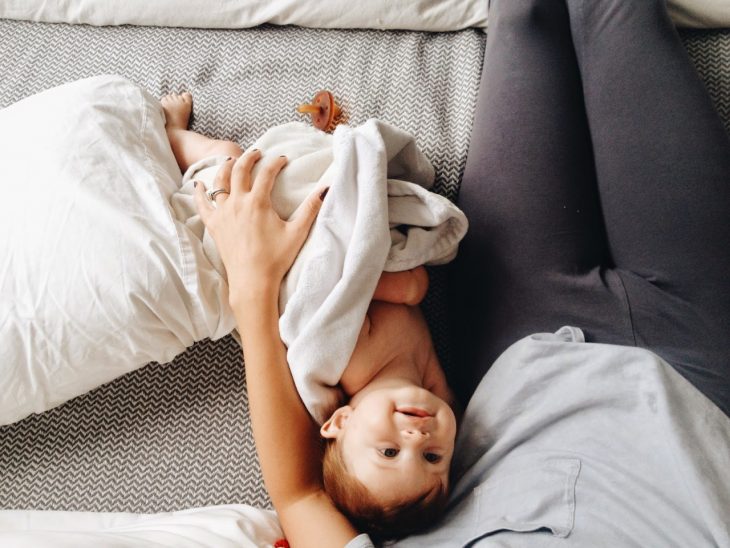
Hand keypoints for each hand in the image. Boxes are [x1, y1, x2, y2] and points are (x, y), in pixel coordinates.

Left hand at [194, 150, 326, 303]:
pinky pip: (202, 205)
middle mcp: (237, 203)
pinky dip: (200, 193)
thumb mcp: (297, 232)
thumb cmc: (276, 258)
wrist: (252, 281)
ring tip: (231, 161)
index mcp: (258, 202)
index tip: (282, 159)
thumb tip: (326, 188)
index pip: (267, 173)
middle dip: (249, 158)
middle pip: (240, 170)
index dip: (275, 163)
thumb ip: (311, 208)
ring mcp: (223, 213)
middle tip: (257, 153)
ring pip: (220, 182)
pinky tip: (199, 185)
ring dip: (226, 168)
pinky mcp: (214, 226)